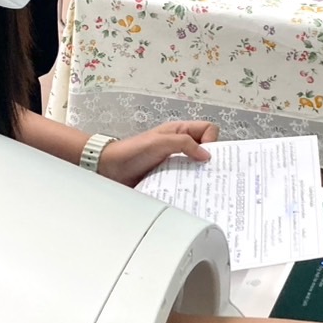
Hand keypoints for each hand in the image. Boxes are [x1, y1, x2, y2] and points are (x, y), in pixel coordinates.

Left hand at [98, 121, 219, 186]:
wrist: (110, 169)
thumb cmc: (132, 151)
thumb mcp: (160, 142)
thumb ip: (184, 144)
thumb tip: (207, 156)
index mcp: (180, 131)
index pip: (208, 130)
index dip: (212, 140)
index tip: (206, 155)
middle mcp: (180, 146)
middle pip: (206, 149)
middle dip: (210, 161)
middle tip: (210, 174)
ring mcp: (175, 162)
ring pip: (197, 167)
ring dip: (199, 176)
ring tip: (201, 186)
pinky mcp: (169, 178)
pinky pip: (185, 181)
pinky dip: (189, 186)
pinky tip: (188, 193)